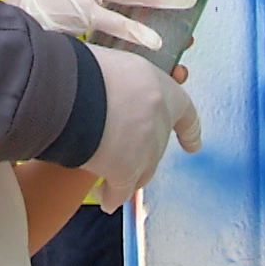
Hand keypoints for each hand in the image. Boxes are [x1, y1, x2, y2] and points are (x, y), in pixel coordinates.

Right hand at [81, 44, 200, 208]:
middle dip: (140, 151)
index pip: (186, 114)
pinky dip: (112, 196)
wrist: (71, 88)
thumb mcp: (118, 65)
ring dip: (128, 175)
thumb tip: (117, 97)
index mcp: (162, 89)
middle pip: (157, 146)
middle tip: (117, 148)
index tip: (193, 146)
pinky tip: (106, 200)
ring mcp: (145, 148)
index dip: (189, 132)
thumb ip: (128, 85)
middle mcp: (160, 120)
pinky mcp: (124, 170)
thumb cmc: (86, 68)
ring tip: (108, 178)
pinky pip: (120, 191)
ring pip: (142, 171)